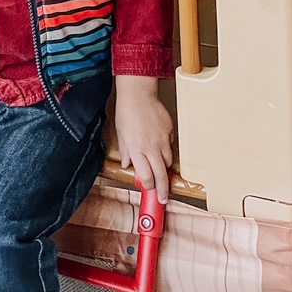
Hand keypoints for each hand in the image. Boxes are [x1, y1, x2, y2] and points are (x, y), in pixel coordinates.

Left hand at [114, 76, 173, 203]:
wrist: (138, 94)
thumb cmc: (126, 112)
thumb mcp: (121, 134)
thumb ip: (126, 151)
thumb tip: (127, 164)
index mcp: (136, 150)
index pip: (146, 176)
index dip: (149, 186)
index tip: (150, 189)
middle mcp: (151, 147)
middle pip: (161, 174)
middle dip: (163, 189)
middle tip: (164, 197)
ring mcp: (162, 139)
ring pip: (168, 161)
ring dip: (165, 167)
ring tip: (162, 169)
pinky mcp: (170, 131)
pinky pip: (171, 145)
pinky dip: (166, 149)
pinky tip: (160, 145)